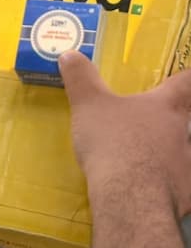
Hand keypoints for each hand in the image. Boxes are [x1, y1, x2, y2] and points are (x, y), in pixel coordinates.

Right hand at [60, 50, 190, 216]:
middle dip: (175, 119)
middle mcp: (182, 131)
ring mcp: (187, 163)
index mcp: (165, 106)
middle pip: (188, 119)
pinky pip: (179, 183)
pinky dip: (167, 184)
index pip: (186, 83)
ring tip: (147, 160)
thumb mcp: (88, 104)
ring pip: (183, 152)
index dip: (185, 77)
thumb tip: (70, 54)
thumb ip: (81, 78)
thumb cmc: (113, 141)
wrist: (130, 195)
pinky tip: (149, 189)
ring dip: (170, 153)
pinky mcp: (185, 191)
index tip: (184, 76)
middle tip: (154, 123)